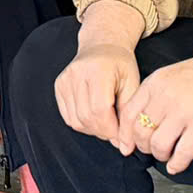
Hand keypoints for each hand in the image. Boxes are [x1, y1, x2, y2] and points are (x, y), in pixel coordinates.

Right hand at [56, 0, 147, 146]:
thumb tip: (126, 147)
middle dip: (104, 132)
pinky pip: (68, 117)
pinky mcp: (59, 86)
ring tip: (107, 124)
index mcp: (98, 71)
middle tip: (117, 133)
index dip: (112, 129)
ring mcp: (65, 80)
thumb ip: (129, 114)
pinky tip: (94, 118)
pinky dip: (82, 124)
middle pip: (87, 117)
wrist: (101, 45)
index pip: (100, 110)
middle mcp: (77, 74)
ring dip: (93, 130)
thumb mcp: (133, 83)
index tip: (123, 137)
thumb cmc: (120, 64)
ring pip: (76, 120)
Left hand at [129, 29, 192, 173]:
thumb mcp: (172, 75)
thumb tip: (141, 119)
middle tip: (151, 150)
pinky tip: (177, 165)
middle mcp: (165, 97)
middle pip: (140, 132)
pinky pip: (182, 153)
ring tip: (167, 155)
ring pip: (158, 145)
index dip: (125, 135)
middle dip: (143, 147)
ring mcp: (184, 112)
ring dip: (160, 155)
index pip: (128, 114)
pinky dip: (176, 164)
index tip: (127, 146)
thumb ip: (155, 94)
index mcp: (155, 83)